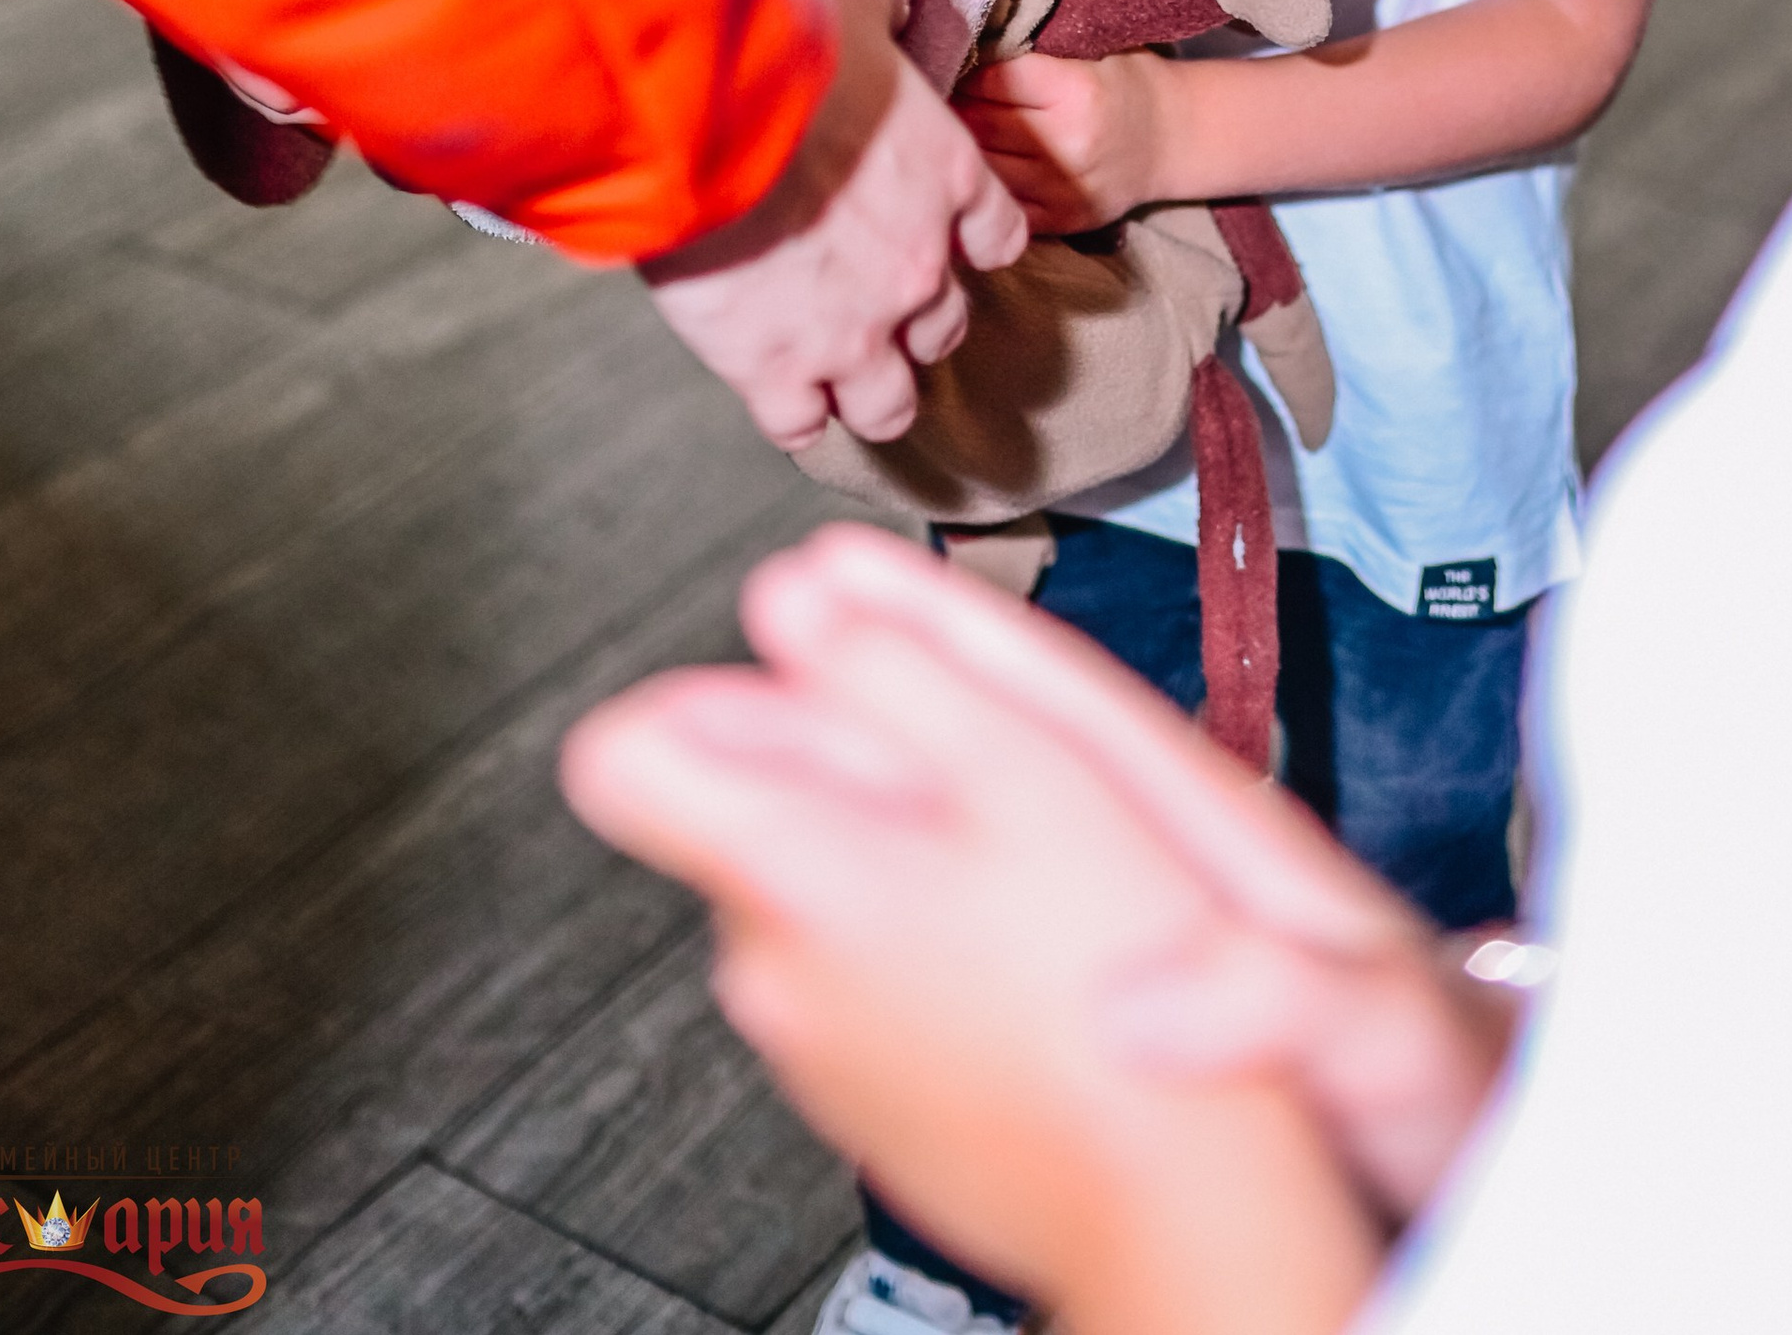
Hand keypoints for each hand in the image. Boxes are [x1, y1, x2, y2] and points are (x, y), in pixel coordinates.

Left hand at [562, 527, 1390, 1334]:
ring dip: (887, 853)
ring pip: (805, 887)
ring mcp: (806, 1047)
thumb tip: (789, 594)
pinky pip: (849, 973)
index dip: (704, 695)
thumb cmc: (1114, 979)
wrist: (1168, 1197)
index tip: (804, 693)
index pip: (623, 758)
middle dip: (842, 767)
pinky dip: (912, 940)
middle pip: (740, 809)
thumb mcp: (1025, 762)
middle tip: (975, 781)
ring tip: (1011, 869)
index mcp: (789, 874)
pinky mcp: (857, 1096)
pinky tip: (1012, 953)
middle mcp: (766, 969)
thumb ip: (889, 666)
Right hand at [644, 0, 1026, 445]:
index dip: (967, 243)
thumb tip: (894, 3)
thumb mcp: (853, 4)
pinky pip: (802, 426)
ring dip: (869, 391)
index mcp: (948, 181)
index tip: (942, 240)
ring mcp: (852, 331)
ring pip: (890, 404)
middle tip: (871, 303)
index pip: (998, 238)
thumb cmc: (781, 45)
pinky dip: (792, 414)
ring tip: (836, 376)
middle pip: (945, 328)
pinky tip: (775, 391)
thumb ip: (887, 15)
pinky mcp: (775, 369)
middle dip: (913, 321)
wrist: (702, 110)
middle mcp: (917, 268)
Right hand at [749, 527, 1514, 1222]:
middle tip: (790, 596)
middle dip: (913, 670)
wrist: (1512, 1166)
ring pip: (1018, 826)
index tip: (852, 586)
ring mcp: (1170, 934)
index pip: (1083, 718)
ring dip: (907, 773)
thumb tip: (1143, 1003)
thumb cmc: (1473, 1103)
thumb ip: (1298, 1002)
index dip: (968, 646)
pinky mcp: (1153, 1014)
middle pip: (1031, 749)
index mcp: (1243, 855)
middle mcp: (1193, 874)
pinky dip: (938, 888)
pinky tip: (862, 898)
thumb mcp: (1396, 1047)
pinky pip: (1023, 925)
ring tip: (784, 725)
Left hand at [962, 41, 1181, 231]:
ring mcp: (1065, 188)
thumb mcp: (1092, 51)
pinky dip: (982, 187)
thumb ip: (1036, 53)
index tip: (948, 64)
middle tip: (932, 96)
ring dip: (961, 148)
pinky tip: (969, 170)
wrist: (1174, 139)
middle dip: (952, 108)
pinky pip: (1003, 205)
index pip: (992, 80)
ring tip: (944, 132)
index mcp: (1077, 91)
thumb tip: (966, 48)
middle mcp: (1070, 143)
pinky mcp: (1063, 220)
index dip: (963, 71)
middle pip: (981, 123)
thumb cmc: (1127, 83)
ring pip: (986, 167)